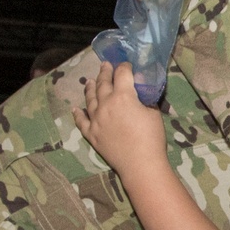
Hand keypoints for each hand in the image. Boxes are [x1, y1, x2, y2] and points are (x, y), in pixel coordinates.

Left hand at [73, 62, 166, 179]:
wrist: (140, 164)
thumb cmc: (152, 138)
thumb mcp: (154, 113)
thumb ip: (145, 101)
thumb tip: (141, 95)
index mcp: (123, 96)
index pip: (122, 74)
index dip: (124, 67)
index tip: (126, 65)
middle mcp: (106, 104)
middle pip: (103, 83)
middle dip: (105, 72)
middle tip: (105, 65)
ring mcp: (96, 119)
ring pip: (90, 99)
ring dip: (89, 88)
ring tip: (89, 81)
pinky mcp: (92, 134)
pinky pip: (82, 121)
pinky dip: (78, 114)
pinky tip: (75, 109)